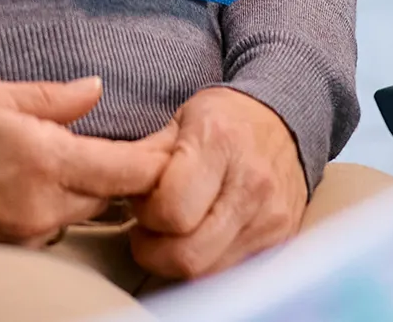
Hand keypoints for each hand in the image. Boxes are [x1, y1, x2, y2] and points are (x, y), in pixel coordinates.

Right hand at [0, 77, 175, 244]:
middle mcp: (40, 204)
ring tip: (63, 154)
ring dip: (84, 187)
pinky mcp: (8, 245)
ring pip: (80, 211)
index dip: (158, 160)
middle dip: (120, 172)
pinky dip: (54, 203)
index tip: (172, 144)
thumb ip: (52, 98)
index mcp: (43, 159)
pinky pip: (50, 224)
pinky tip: (30, 177)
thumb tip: (94, 89)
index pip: (127, 171)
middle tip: (122, 140)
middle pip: (110, 195)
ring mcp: (24, 231)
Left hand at [127, 87, 307, 281]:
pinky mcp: (280, 239)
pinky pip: (230, 272)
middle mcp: (251, 184)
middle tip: (149, 227)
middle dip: (155, 249)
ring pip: (207, 272)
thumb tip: (107, 185)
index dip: (146, 213)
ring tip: (174, 232)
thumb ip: (143, 156)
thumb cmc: (224, 120)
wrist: (284, 122)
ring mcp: (270, 217)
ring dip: (178, 260)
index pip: (171, 209)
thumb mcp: (179, 120)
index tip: (142, 202)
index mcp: (219, 142)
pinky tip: (199, 238)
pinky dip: (206, 263)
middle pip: (188, 253)